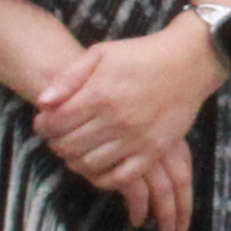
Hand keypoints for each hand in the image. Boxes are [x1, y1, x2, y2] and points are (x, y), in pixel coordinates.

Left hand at [34, 31, 215, 230]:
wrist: (188, 62)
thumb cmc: (141, 54)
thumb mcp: (101, 53)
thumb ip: (69, 77)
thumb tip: (42, 101)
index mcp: (99, 95)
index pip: (56, 123)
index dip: (43, 126)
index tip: (43, 123)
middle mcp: (115, 120)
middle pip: (69, 146)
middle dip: (56, 144)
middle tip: (58, 137)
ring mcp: (135, 139)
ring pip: (90, 165)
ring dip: (75, 161)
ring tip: (76, 150)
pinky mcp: (153, 151)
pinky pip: (122, 178)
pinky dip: (104, 178)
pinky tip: (99, 166)